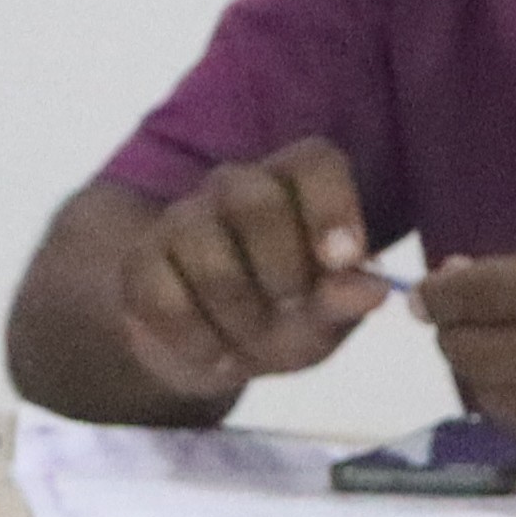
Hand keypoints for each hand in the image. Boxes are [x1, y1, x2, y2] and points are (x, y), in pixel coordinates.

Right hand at [111, 138, 389, 402]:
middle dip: (280, 267)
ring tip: (252, 344)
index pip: (314, 162)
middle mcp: (235, 188)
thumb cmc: (286, 319)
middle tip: (291, 307)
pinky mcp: (140, 263)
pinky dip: (195, 337)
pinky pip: (161, 293)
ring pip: (203, 248)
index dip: (331, 204)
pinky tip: (215, 354)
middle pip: (253, 199)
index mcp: (293, 186)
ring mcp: (180, 220)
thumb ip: (344, 300)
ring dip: (238, 312)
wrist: (213, 352)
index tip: (343, 259)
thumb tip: (374, 290)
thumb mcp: (326, 318)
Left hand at [408, 226, 515, 469]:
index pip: (475, 297)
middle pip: (468, 353)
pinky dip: (509, 407)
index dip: (437, 293)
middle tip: (457, 318)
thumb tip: (461, 281)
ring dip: (475, 373)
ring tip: (492, 350)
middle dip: (451, 332)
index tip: (424, 292)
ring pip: (487, 400)